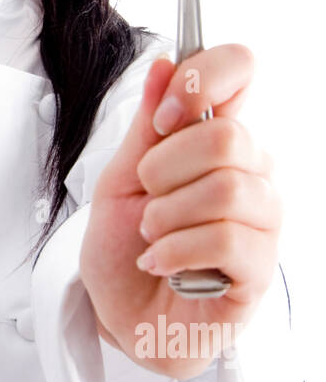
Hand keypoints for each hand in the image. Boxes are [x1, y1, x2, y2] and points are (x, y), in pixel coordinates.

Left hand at [79, 45, 281, 378]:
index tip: (163, 116)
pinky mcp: (258, 270)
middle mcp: (251, 172)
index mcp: (218, 139)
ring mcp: (261, 221)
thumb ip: (145, 128)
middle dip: (164, 169)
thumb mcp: (121, 180)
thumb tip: (166, 64)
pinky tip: (160, 263)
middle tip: (147, 200)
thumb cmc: (125, 249)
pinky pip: (227, 240)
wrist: (121, 317)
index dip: (202, 81)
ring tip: (151, 237)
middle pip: (227, 137)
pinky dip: (176, 251)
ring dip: (167, 217)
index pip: (240, 69)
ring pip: (227, 190)